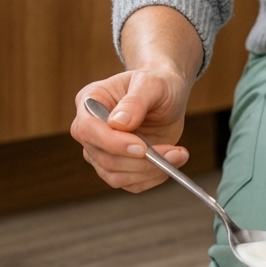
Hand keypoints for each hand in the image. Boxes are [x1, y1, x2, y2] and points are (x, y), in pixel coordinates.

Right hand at [71, 5, 203, 192]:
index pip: (88, 129)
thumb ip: (135, 101)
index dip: (112, 142)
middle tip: (171, 153)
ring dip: (149, 171)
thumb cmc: (157, 82)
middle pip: (102, 157)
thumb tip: (118, 123)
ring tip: (177, 154)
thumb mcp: (152, 83)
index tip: (141, 147)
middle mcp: (90, 130)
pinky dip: (153, 177)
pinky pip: (130, 183)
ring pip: (115, 175)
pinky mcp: (119, 166)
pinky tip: (173, 162)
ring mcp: (102, 151)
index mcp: (90, 101)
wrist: (168, 93)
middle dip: (139, 161)